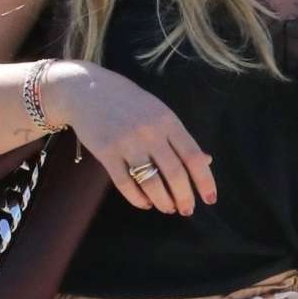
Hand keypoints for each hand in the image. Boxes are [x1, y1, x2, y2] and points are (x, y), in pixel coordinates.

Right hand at [46, 62, 216, 216]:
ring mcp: (127, 142)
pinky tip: (145, 203)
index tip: (210, 199)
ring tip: (168, 208)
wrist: (87, 89)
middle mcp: (150, 131)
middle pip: (175, 174)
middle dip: (184, 197)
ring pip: (151, 183)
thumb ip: (180, 138)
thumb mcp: (159, 113)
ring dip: (163, 201)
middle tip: (187, 210)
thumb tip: (206, 161)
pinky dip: (138, 199)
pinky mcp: (106, 152)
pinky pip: (125, 184)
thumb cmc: (129, 103)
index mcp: (168, 121)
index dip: (204, 181)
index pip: (193, 156)